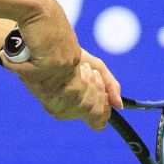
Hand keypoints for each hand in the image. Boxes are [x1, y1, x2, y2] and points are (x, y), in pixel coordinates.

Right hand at [0, 0, 81, 88]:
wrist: (35, 4)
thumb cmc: (38, 15)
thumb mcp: (50, 34)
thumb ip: (49, 49)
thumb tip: (36, 63)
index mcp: (74, 55)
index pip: (56, 78)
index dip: (37, 74)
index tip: (21, 66)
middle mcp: (72, 60)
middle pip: (47, 82)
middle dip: (28, 76)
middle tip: (12, 64)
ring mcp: (63, 63)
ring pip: (36, 78)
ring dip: (18, 70)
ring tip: (7, 57)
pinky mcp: (50, 63)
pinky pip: (28, 73)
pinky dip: (13, 66)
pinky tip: (4, 55)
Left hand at [2, 46, 121, 131]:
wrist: (47, 42)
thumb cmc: (71, 56)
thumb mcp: (96, 68)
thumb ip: (110, 85)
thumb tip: (119, 105)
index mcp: (76, 108)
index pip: (97, 122)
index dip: (105, 111)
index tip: (106, 95)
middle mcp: (64, 110)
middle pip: (92, 111)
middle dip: (98, 91)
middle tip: (92, 74)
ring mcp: (53, 104)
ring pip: (84, 104)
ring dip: (91, 84)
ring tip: (85, 69)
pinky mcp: (44, 93)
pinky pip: (74, 95)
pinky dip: (83, 80)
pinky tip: (81, 69)